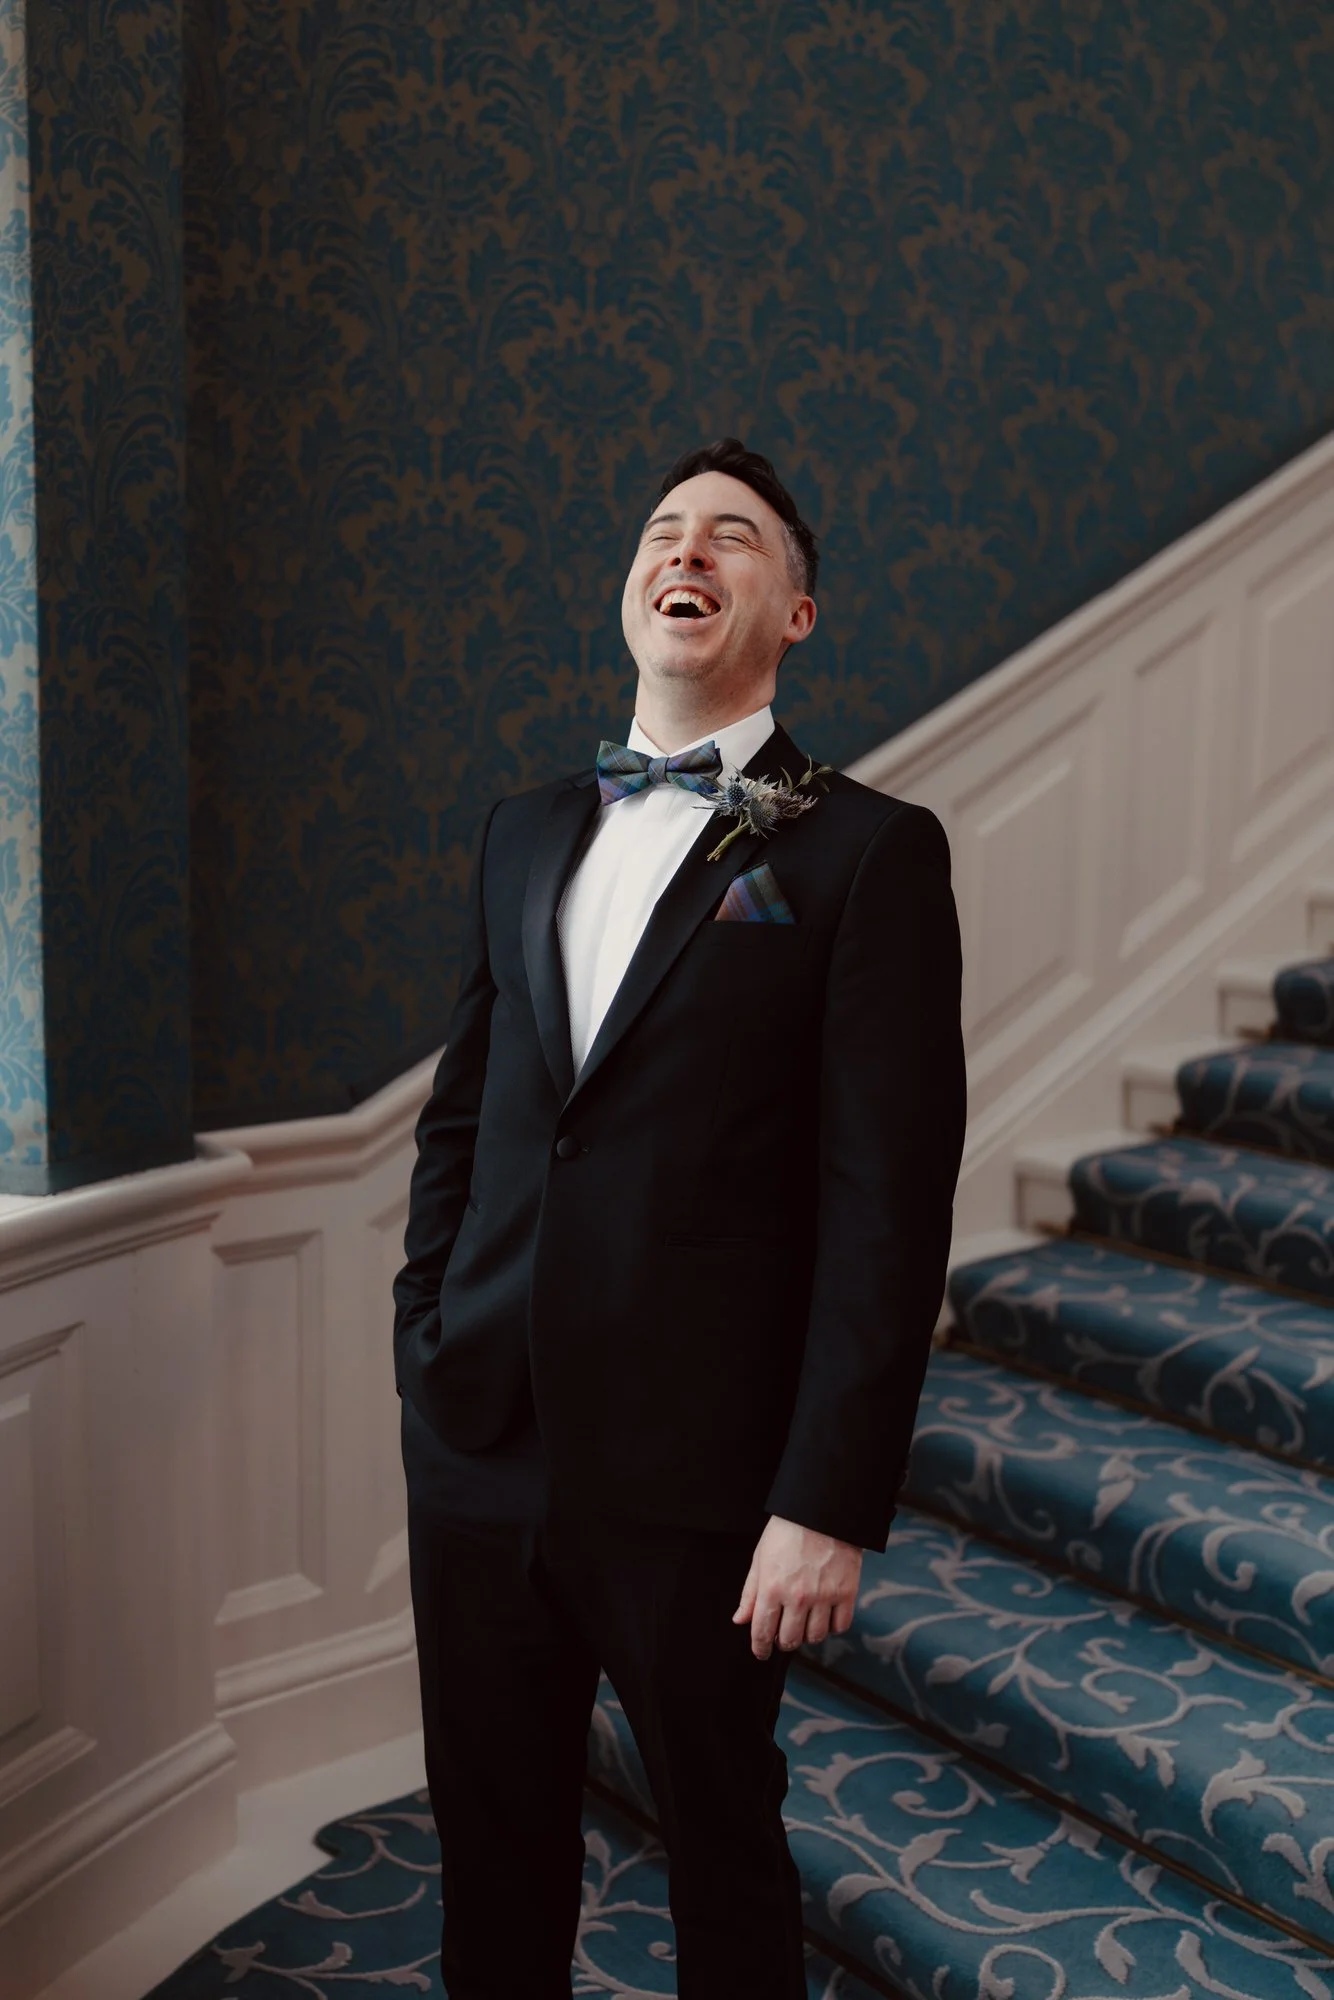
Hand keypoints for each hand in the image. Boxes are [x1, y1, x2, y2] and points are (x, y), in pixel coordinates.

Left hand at [732, 1514, 862, 1659]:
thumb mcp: (760, 1559)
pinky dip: (833, 1627)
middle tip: (784, 1635)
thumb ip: (750, 1593)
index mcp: (772, 1588)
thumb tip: (740, 1620)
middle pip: (790, 1640)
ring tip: (805, 1623)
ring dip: (808, 1635)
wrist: (821, 1510)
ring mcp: (823, 1596)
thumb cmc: (787, 1532)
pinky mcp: (846, 1592)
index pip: (763, 1632)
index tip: (761, 1653)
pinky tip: (826, 1616)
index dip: (760, 1648)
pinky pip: (840, 1626)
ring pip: (815, 1637)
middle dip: (784, 1642)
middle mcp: (797, 1597)